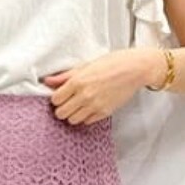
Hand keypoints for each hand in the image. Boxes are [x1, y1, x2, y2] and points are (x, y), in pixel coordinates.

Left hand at [40, 48, 155, 123]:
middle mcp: (85, 95)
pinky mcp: (104, 112)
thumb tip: (47, 81)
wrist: (136, 69)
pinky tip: (90, 107)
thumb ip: (65, 75)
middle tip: (68, 102)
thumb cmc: (112, 63)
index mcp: (78, 81)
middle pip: (61, 113)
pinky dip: (85, 117)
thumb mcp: (86, 65)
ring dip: (73, 114)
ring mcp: (95, 106)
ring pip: (72, 120)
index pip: (55, 99)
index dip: (56, 98)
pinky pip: (86, 122)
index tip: (61, 95)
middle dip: (62, 108)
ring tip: (79, 105)